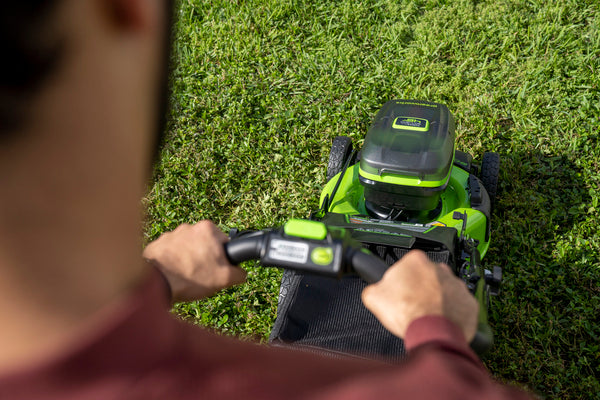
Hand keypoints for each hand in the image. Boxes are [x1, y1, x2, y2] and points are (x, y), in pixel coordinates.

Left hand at [143, 220, 246, 301]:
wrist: (156, 283)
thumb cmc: (191, 277)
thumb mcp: (225, 279)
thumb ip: (239, 273)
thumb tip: (241, 273)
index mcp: (208, 229)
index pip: (224, 243)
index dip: (223, 259)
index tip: (217, 270)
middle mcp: (189, 226)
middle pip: (205, 245)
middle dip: (205, 259)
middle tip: (202, 275)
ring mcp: (171, 234)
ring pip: (187, 249)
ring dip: (189, 260)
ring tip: (186, 277)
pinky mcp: (157, 244)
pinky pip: (171, 254)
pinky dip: (173, 263)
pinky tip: (173, 275)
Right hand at [361, 250, 477, 341]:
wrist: (433, 333)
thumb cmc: (408, 313)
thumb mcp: (374, 297)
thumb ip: (373, 289)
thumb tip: (373, 291)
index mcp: (416, 261)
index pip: (405, 266)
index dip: (400, 282)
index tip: (398, 293)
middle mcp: (439, 268)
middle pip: (426, 278)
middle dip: (419, 290)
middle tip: (411, 306)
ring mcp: (457, 284)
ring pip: (444, 291)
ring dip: (436, 301)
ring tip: (426, 317)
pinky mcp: (469, 302)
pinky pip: (459, 306)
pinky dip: (451, 313)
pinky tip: (440, 322)